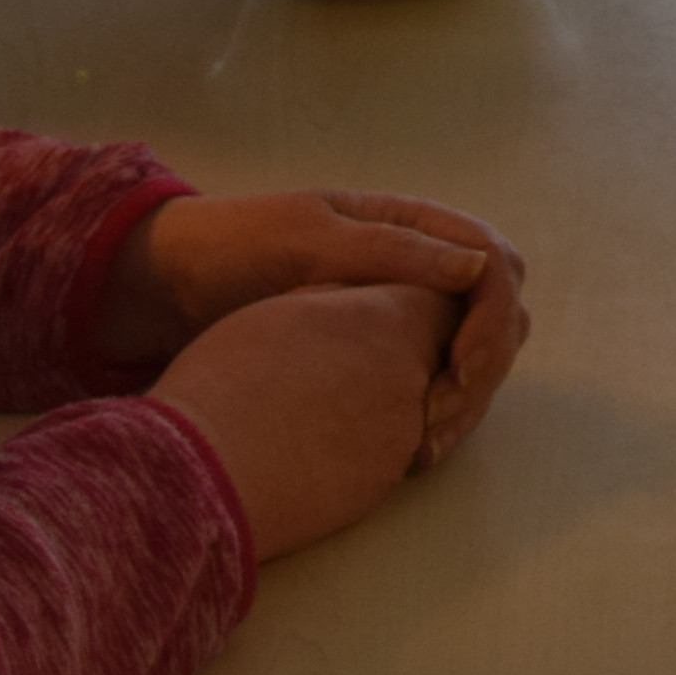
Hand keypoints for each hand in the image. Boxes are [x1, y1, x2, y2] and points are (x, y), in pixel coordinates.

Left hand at [102, 189, 530, 464]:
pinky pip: (439, 383)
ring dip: (470, 398)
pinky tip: (412, 449)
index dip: (494, 316)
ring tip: (426, 442)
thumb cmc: (237, 245)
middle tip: (440, 414)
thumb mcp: (310, 237)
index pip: (496, 262)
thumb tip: (480, 265)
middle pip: (502, 312)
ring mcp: (405, 313)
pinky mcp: (384, 356)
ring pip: (479, 354)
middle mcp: (422, 267)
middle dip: (488, 365)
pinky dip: (441, 416)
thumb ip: (394, 249)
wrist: (173, 284)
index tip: (460, 366)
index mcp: (412, 225)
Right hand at [146, 283, 460, 560]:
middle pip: (432, 356)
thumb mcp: (286, 309)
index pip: (438, 299)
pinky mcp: (382, 487)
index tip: (378, 311)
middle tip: (342, 360)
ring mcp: (402, 439)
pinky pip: (388, 453)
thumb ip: (343, 298)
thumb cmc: (229, 382)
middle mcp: (412, 379)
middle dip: (400, 355)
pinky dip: (363, 445)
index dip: (409, 305)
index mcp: (389, 322)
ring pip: (412, 408)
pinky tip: (313, 443)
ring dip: (380, 402)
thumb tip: (364, 300)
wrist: (207, 471)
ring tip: (315, 403)